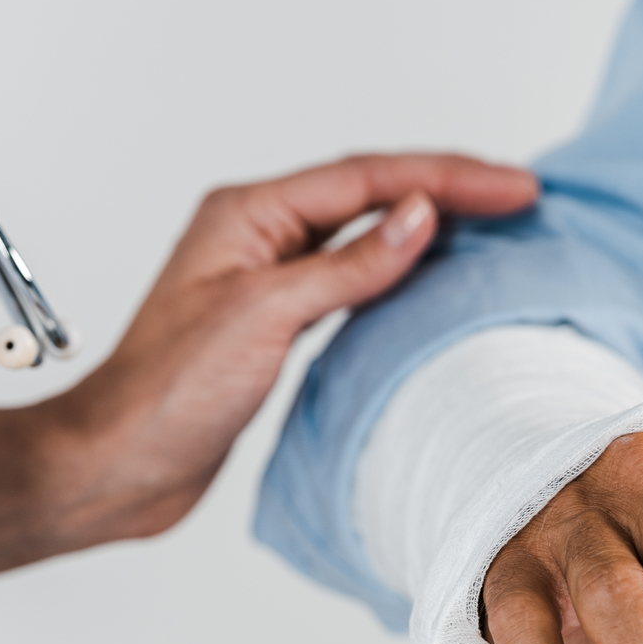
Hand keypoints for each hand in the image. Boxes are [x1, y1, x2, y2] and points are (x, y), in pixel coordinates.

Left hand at [0, 154, 537, 574]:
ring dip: (432, 229)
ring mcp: (267, 279)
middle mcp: (258, 236)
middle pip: (372, 195)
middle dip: (450, 190)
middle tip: (522, 198)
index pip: (368, 178)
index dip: (449, 178)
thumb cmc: (166, 395)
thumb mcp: (265, 317)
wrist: (120, 465)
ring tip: (496, 229)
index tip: (515, 188)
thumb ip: (347, 266)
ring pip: (366, 237)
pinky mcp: (275, 325)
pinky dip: (403, 276)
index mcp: (248, 214)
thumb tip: (419, 215)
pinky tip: (435, 284)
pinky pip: (354, 282)